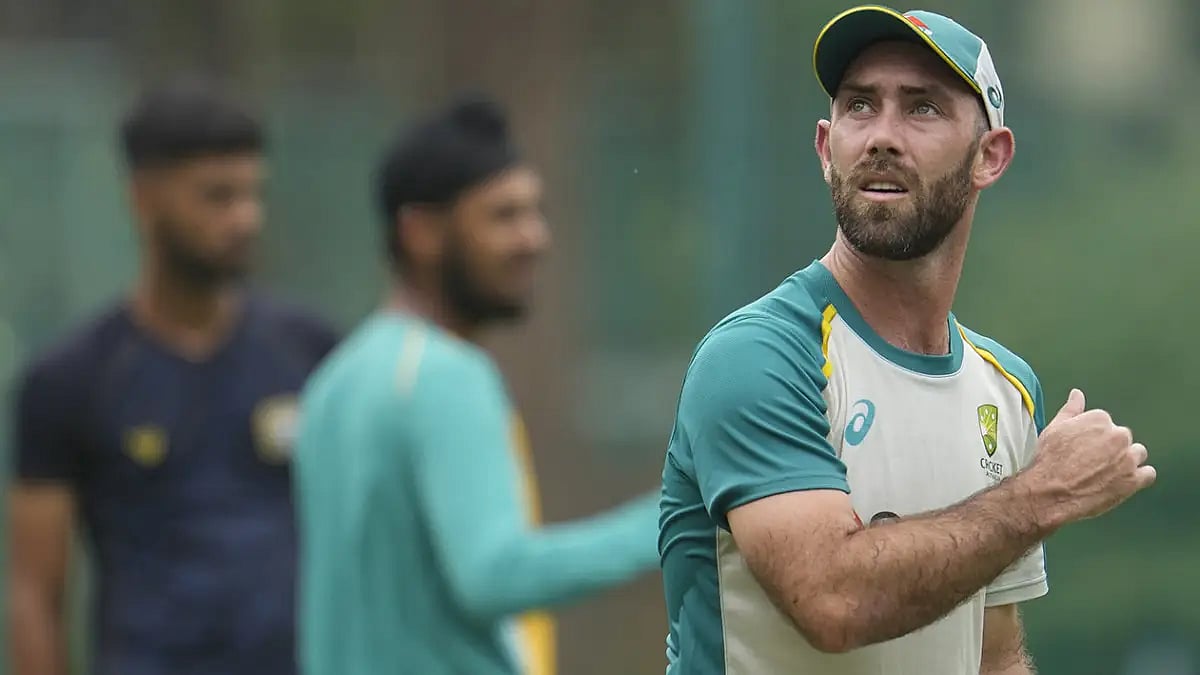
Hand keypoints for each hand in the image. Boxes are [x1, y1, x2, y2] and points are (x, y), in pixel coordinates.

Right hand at [1021, 389, 1154, 528]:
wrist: (1050, 492)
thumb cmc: (1049, 460)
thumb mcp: (1055, 428)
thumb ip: (1071, 409)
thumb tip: (1077, 394)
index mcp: (1100, 420)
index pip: (1105, 423)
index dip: (1093, 437)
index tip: (1083, 448)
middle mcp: (1118, 435)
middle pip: (1122, 438)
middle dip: (1111, 448)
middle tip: (1091, 462)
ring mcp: (1128, 458)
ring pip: (1137, 454)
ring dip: (1126, 461)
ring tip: (1106, 473)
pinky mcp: (1134, 480)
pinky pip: (1148, 474)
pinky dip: (1138, 477)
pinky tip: (1122, 481)